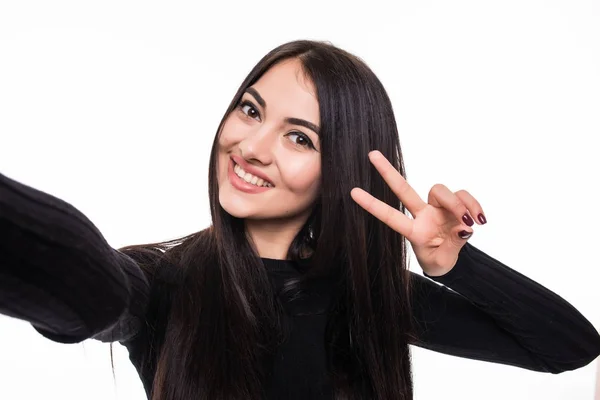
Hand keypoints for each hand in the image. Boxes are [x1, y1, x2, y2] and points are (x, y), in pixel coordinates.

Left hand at [350, 150, 486, 276]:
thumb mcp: (440, 262)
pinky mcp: (456, 206)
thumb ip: (451, 247)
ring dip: (457, 204)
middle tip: (371, 154)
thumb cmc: (439, 260)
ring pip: (440, 190)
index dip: (372, 205)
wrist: (453, 261)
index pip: (390, 216)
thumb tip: (464, 228)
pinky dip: (474, 206)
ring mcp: (438, 208)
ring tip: (469, 223)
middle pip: (403, 189)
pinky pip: (464, 196)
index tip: (352, 192)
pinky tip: (480, 220)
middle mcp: (422, 215)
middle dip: (387, 172)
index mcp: (413, 231)